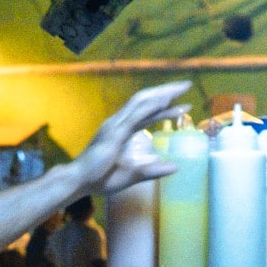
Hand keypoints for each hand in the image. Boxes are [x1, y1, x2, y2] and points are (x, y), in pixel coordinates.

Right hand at [67, 79, 192, 195]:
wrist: (79, 181)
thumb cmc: (101, 178)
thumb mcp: (133, 175)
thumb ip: (153, 170)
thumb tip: (175, 167)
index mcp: (122, 129)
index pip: (147, 112)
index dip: (165, 106)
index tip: (183, 104)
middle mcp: (119, 122)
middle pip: (145, 100)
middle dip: (166, 91)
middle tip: (187, 85)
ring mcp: (116, 125)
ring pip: (141, 102)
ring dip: (161, 94)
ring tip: (181, 88)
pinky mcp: (114, 132)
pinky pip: (135, 115)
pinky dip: (151, 107)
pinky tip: (165, 102)